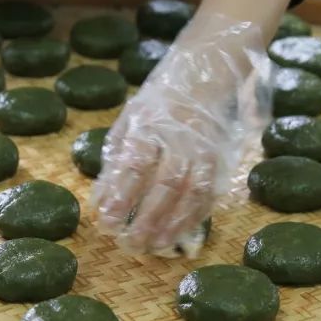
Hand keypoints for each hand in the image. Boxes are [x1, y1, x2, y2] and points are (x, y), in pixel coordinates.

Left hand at [94, 13, 269, 255]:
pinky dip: (195, 217)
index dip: (120, 196)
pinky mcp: (220, 159)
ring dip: (174, 223)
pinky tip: (181, 235)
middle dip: (147, 218)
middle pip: (166, 183)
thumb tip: (100, 201)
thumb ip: (114, 160)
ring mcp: (204, 149)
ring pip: (192, 191)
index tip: (107, 222)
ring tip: (156, 246)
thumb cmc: (158, 104)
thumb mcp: (129, 121)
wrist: (206, 74)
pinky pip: (210, 193)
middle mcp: (180, 137)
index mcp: (150, 124)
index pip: (134, 164)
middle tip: (130, 244)